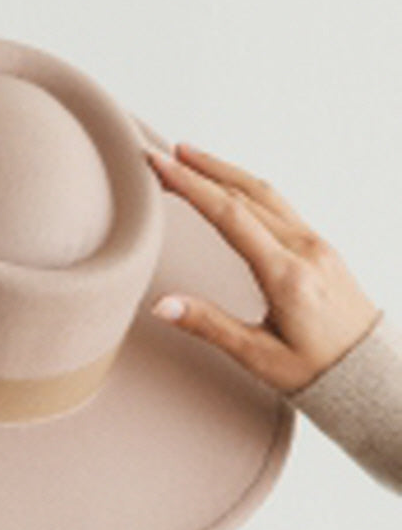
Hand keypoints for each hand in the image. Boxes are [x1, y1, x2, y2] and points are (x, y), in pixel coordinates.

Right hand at [144, 142, 382, 394]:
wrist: (370, 375)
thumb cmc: (318, 370)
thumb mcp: (258, 355)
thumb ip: (209, 325)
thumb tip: (162, 305)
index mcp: (286, 274)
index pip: (229, 215)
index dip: (190, 185)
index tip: (160, 164)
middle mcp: (304, 249)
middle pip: (245, 192)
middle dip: (200, 169)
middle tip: (163, 154)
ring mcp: (316, 244)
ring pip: (265, 193)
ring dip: (224, 171)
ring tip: (191, 157)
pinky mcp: (320, 248)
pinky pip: (279, 204)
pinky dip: (246, 187)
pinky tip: (231, 186)